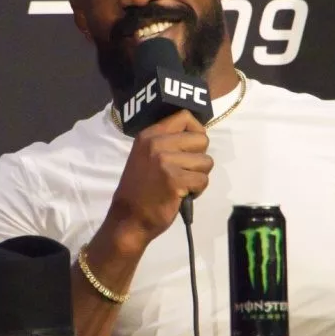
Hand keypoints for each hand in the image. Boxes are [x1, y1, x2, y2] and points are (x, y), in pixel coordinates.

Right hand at [106, 110, 212, 250]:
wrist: (129, 218)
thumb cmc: (141, 188)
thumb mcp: (147, 156)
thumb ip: (167, 142)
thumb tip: (197, 135)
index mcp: (149, 134)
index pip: (185, 116)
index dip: (197, 131)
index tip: (192, 147)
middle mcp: (156, 143)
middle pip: (202, 139)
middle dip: (199, 158)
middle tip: (185, 171)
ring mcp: (165, 161)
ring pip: (206, 162)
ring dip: (198, 176)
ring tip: (182, 184)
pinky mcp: (175, 180)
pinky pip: (203, 180)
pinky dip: (197, 191)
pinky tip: (181, 194)